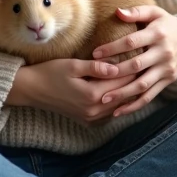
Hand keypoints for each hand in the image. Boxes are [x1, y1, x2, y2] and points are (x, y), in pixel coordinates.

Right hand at [16, 58, 138, 126]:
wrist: (31, 90)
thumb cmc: (50, 73)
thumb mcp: (73, 65)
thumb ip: (96, 67)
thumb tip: (117, 66)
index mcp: (92, 95)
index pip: (121, 81)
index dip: (133, 69)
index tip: (143, 57)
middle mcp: (94, 110)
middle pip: (122, 95)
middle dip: (133, 80)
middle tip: (145, 66)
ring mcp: (90, 117)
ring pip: (118, 105)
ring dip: (127, 92)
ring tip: (137, 77)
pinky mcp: (86, 119)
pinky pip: (109, 112)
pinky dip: (117, 101)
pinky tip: (121, 90)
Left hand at [91, 5, 176, 117]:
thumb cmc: (167, 25)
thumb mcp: (155, 13)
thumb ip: (137, 12)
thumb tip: (117, 12)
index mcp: (158, 34)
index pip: (132, 42)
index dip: (113, 48)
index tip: (95, 54)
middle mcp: (163, 53)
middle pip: (136, 65)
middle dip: (115, 73)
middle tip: (95, 79)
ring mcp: (166, 69)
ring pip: (142, 84)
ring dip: (123, 93)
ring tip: (104, 99)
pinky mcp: (168, 81)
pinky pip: (150, 96)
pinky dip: (135, 105)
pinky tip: (119, 111)